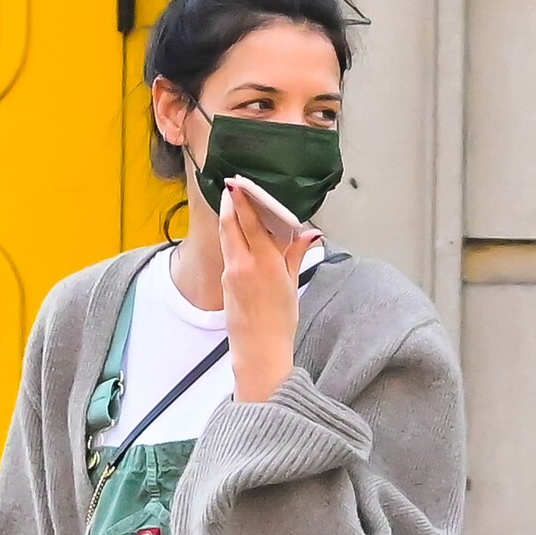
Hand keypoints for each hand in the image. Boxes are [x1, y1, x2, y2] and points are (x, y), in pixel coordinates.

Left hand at [219, 180, 317, 402]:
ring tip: (233, 203)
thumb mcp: (292, 285)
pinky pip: (228, 252)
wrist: (259, 351)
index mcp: (264, 263)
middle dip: (230, 203)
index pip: (250, 222)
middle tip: (232, 186)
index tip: (239, 183)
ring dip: (229, 218)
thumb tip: (309, 234)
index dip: (243, 200)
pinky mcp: (225, 282)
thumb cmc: (279, 323)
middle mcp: (244, 265)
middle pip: (230, 224)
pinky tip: (239, 234)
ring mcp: (231, 273)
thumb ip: (295, 254)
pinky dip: (232, 237)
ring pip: (226, 237)